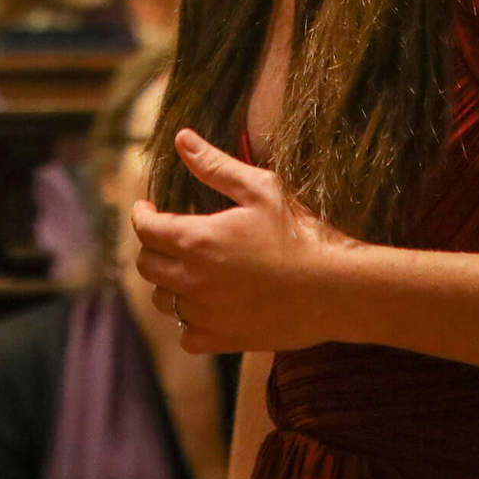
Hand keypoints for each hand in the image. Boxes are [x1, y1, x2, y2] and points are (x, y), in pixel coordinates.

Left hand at [132, 128, 364, 353]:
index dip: (142, 215)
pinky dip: (188, 322)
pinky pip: (186, 335)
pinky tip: (205, 307)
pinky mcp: (223, 339)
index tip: (148, 207)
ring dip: (167, 283)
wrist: (336, 288)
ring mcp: (205, 314)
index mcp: (196, 240)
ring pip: (162, 301)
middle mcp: (192, 280)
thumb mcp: (261, 189)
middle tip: (169, 235)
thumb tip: (181, 138)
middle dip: (151, 246)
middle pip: (146, 265)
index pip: (145, 229)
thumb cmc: (301, 233)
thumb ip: (215, 166)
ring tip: (187, 269)